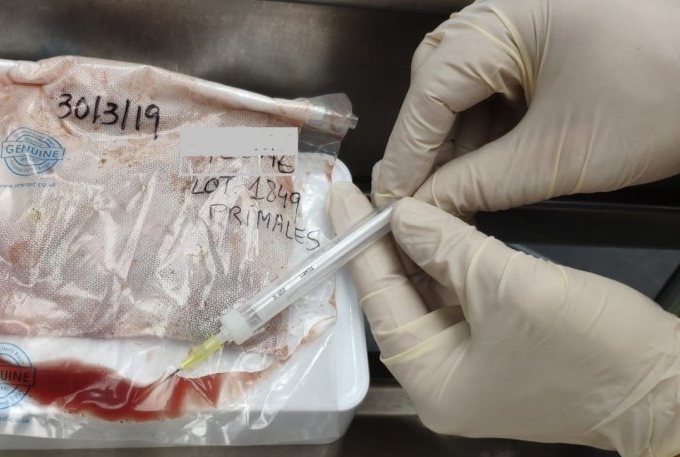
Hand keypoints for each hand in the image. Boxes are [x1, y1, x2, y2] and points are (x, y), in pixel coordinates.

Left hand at [328, 183, 679, 455]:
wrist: (666, 386)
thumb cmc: (591, 349)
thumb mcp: (509, 287)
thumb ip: (446, 246)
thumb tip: (402, 214)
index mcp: (431, 381)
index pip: (379, 300)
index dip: (357, 243)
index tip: (339, 197)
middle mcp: (440, 377)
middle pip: (399, 297)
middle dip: (381, 243)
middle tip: (358, 191)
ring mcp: (469, 363)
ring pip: (428, 293)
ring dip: (414, 247)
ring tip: (389, 198)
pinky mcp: (496, 346)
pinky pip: (457, 297)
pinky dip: (446, 260)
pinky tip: (433, 223)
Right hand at [373, 0, 679, 213]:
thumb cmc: (664, 94)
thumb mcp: (561, 153)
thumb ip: (482, 183)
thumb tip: (426, 207)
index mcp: (501, 21)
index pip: (429, 92)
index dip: (406, 153)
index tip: (391, 202)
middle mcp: (503, 12)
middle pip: (437, 82)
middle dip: (427, 144)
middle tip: (418, 198)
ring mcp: (526, 23)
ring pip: (465, 85)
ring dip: (457, 139)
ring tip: (454, 191)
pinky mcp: (547, 41)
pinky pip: (498, 84)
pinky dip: (488, 127)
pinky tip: (485, 166)